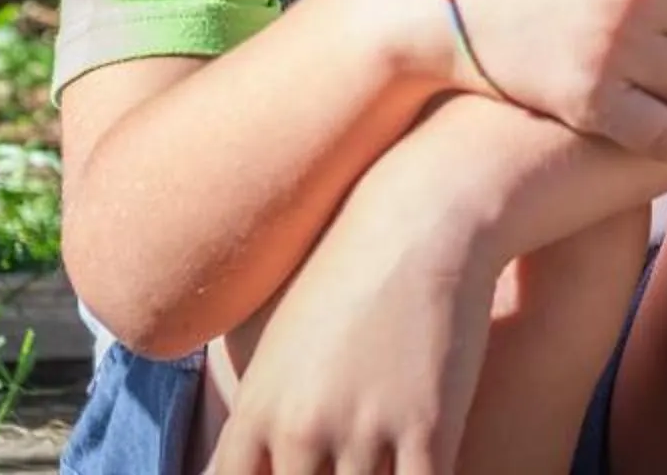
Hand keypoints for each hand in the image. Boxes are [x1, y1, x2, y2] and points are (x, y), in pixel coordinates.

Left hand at [210, 189, 495, 474]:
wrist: (421, 216)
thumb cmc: (348, 272)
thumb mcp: (280, 338)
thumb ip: (262, 409)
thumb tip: (237, 459)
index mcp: (258, 411)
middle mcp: (301, 428)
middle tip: (344, 469)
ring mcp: (363, 430)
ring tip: (381, 465)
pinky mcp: (429, 427)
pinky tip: (426, 467)